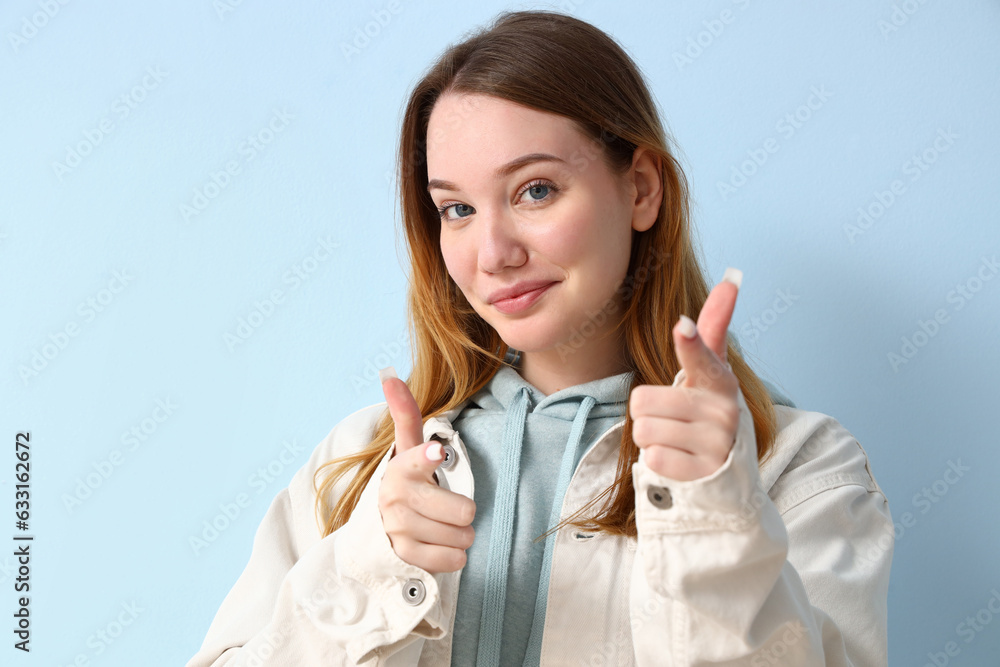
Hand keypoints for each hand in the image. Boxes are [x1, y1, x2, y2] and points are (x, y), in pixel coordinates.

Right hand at [378, 368, 476, 573]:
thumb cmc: (408, 481)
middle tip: (451, 509)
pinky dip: (454, 556)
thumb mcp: (406, 448)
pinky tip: (440, 545)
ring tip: (443, 526)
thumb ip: (404, 414)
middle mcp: (397, 498)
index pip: (417, 459)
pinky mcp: (405, 558)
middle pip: (463, 511)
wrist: (378, 527)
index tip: (436, 452)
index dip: (429, 457)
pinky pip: (452, 560)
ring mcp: (399, 529)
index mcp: (402, 468)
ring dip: (460, 535)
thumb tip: (389, 375)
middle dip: (465, 513)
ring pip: (461, 537)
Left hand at [629, 269, 742, 480]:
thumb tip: (731, 278)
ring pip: (643, 430)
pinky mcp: (703, 475)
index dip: (690, 342)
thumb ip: (713, 329)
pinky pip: (652, 458)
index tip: (682, 325)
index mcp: (721, 382)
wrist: (729, 477)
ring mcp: (716, 445)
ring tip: (677, 442)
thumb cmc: (709, 413)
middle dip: (647, 414)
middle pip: (643, 401)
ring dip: (650, 438)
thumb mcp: (712, 374)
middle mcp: (724, 411)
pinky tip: (680, 462)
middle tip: (673, 422)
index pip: (701, 357)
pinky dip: (658, 462)